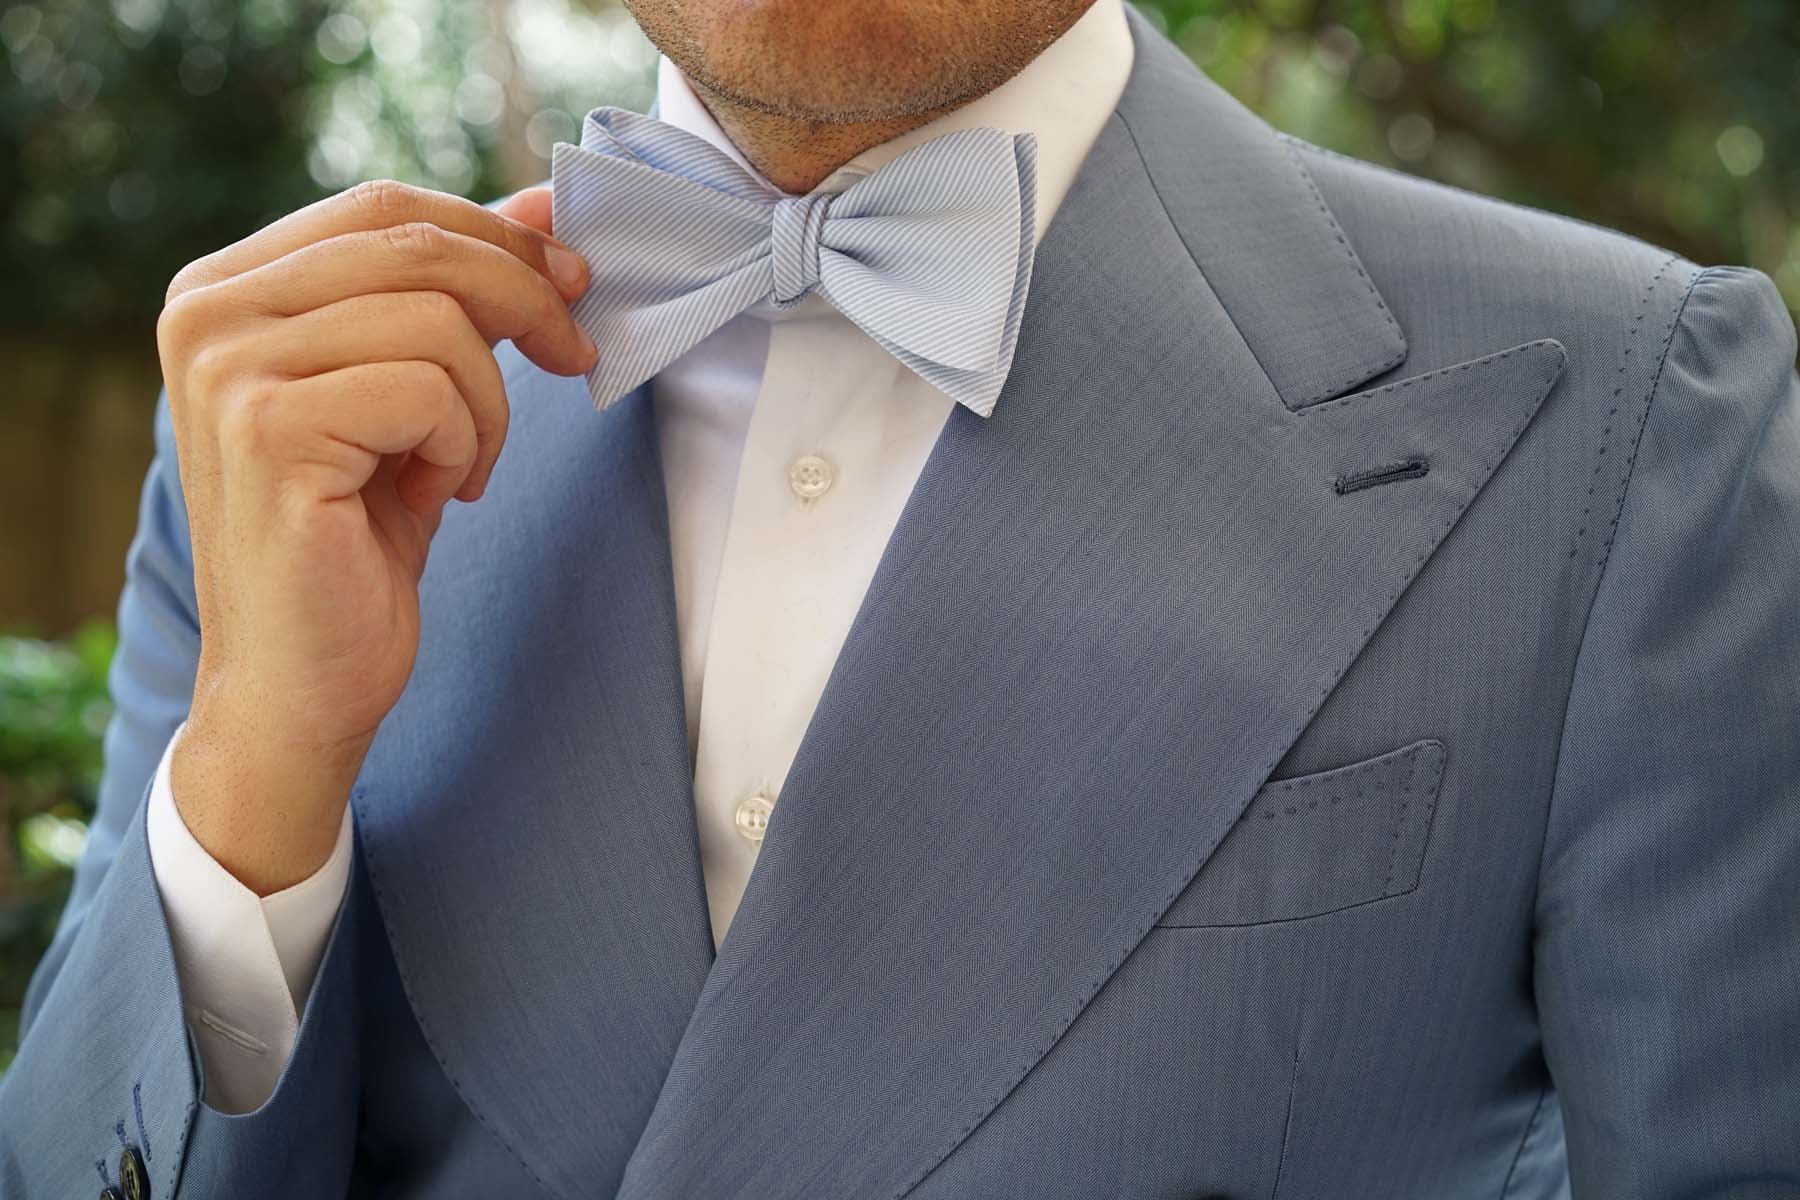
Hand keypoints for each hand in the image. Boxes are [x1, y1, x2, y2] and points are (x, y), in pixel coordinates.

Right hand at [157, 180, 590, 893]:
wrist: (304, 682)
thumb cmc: (356, 540)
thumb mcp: (413, 393)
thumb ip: (455, 291)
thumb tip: (543, 205)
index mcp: (226, 286)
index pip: (383, 204)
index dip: (495, 233)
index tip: (570, 278)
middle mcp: (206, 311)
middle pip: (417, 242)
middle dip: (524, 298)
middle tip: (575, 352)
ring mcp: (229, 367)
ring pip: (437, 316)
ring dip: (490, 400)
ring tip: (464, 465)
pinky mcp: (270, 429)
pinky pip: (431, 387)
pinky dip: (467, 443)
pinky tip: (437, 494)